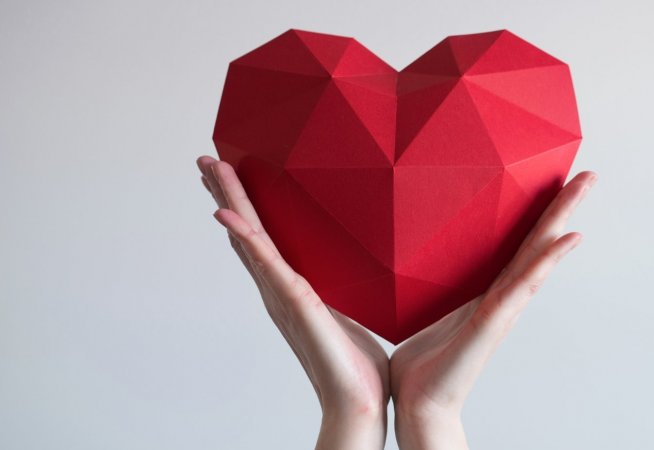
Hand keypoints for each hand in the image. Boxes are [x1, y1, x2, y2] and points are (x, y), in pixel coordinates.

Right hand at [196, 156, 389, 449]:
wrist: (359, 403)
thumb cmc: (358, 366)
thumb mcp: (354, 310)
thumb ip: (347, 286)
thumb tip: (360, 265)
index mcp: (294, 287)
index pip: (264, 236)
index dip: (245, 204)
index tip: (232, 171)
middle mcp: (280, 289)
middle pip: (246, 231)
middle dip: (226, 194)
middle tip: (205, 158)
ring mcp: (284, 296)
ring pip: (250, 239)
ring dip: (230, 202)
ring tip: (211, 168)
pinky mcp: (297, 305)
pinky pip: (268, 266)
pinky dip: (246, 240)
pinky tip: (228, 217)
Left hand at [390, 171, 596, 449]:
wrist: (418, 405)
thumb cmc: (418, 367)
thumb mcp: (418, 312)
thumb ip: (420, 290)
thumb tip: (396, 265)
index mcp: (487, 292)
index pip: (518, 244)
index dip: (537, 214)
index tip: (554, 181)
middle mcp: (502, 297)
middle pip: (538, 242)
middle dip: (563, 206)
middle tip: (588, 173)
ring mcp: (503, 309)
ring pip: (539, 254)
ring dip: (564, 219)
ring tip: (585, 185)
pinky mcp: (493, 323)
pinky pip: (523, 285)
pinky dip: (548, 260)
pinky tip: (569, 237)